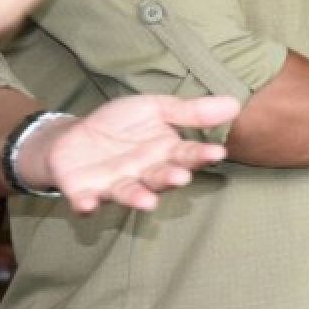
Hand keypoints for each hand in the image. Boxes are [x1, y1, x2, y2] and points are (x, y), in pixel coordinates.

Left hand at [26, 95, 240, 213]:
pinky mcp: (84, 192)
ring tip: (147, 202)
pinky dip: (86, 205)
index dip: (201, 155)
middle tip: (180, 177)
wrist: (72, 137)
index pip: (187, 154)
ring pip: (130, 193)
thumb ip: (190, 112)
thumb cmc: (120, 124)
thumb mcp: (155, 108)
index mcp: (164, 153)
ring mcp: (115, 185)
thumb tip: (235, 103)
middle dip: (169, 178)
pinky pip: (86, 201)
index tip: (217, 153)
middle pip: (160, 178)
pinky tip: (87, 204)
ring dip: (137, 199)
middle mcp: (144, 173)